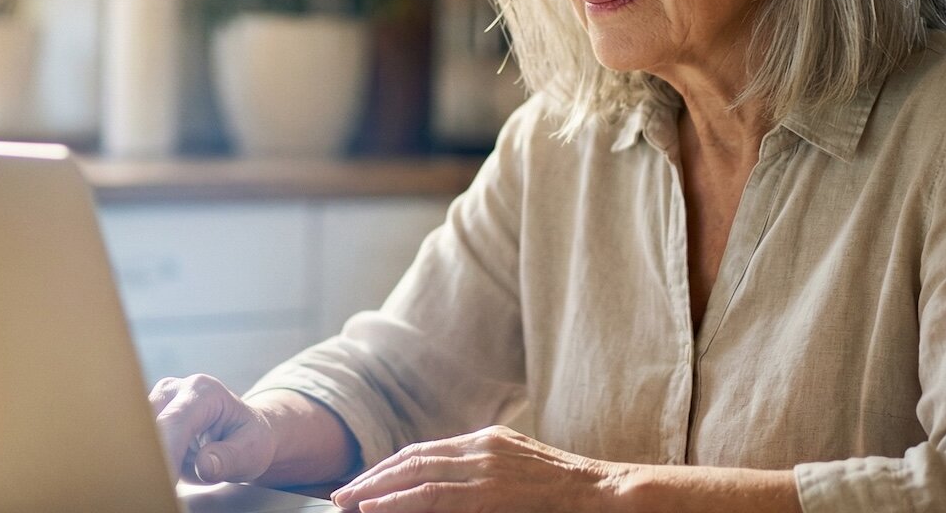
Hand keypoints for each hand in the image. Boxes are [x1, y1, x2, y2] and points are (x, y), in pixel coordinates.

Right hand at [149, 374, 276, 484]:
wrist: (244, 434)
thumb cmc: (249, 440)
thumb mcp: (252, 450)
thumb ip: (230, 457)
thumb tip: (204, 465)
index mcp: (204, 391)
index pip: (175, 422)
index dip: (167, 452)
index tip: (166, 480)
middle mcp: (176, 389)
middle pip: (148, 423)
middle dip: (151, 455)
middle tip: (159, 486)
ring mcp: (158, 401)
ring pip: (138, 432)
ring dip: (147, 458)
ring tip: (161, 481)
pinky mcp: (148, 418)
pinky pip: (138, 441)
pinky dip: (145, 459)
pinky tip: (156, 475)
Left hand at [329, 425, 625, 511]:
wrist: (605, 493)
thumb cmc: (565, 493)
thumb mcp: (519, 469)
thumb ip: (484, 472)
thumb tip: (446, 487)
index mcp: (487, 440)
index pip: (425, 450)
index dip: (389, 466)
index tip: (364, 482)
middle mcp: (482, 448)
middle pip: (412, 458)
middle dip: (372, 477)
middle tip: (340, 494)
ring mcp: (486, 469)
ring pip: (416, 474)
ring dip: (375, 490)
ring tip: (347, 503)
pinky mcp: (490, 494)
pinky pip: (434, 497)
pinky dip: (399, 502)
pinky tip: (374, 509)